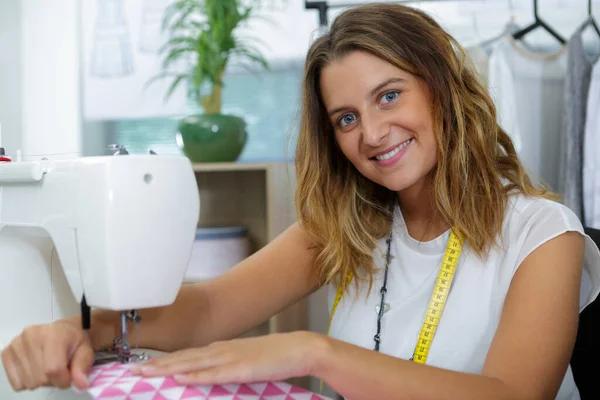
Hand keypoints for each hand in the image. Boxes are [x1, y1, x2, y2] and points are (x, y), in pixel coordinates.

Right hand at [1, 321, 93, 390]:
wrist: (61, 330)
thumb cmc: (73, 341)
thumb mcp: (86, 351)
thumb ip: (83, 367)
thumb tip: (80, 384)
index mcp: (53, 334)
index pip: (53, 369)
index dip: (63, 380)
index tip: (68, 377)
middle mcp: (31, 336)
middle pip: (41, 378)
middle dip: (53, 380)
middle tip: (59, 369)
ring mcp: (16, 344)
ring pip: (29, 383)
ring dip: (41, 381)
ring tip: (48, 367)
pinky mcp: (7, 353)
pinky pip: (17, 383)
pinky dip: (28, 381)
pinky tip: (36, 368)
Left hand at [129, 331, 324, 384]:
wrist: (297, 349)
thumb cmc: (272, 356)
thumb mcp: (243, 361)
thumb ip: (224, 366)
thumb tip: (205, 375)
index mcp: (220, 348)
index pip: (185, 355)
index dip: (162, 361)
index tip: (142, 366)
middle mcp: (220, 350)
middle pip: (182, 358)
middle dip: (155, 365)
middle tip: (131, 371)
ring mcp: (229, 358)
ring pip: (191, 363)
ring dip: (166, 368)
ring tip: (145, 372)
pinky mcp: (240, 369)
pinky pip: (213, 374)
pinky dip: (194, 375)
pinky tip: (179, 377)